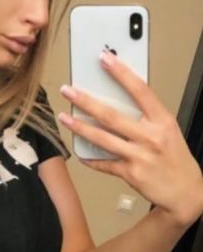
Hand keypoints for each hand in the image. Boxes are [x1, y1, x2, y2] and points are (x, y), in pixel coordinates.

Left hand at [58, 50, 202, 227]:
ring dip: (80, 127)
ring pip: (102, 138)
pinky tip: (79, 152)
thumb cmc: (174, 156)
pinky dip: (90, 158)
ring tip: (64, 117)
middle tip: (67, 90)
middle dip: (86, 101)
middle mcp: (151, 137)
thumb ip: (146, 115)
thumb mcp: (167, 130)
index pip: (140, 90)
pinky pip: (104, 164)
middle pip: (111, 115)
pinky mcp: (131, 174)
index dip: (121, 73)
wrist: (187, 192)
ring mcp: (140, 156)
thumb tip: (115, 99)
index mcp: (162, 120)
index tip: (104, 58)